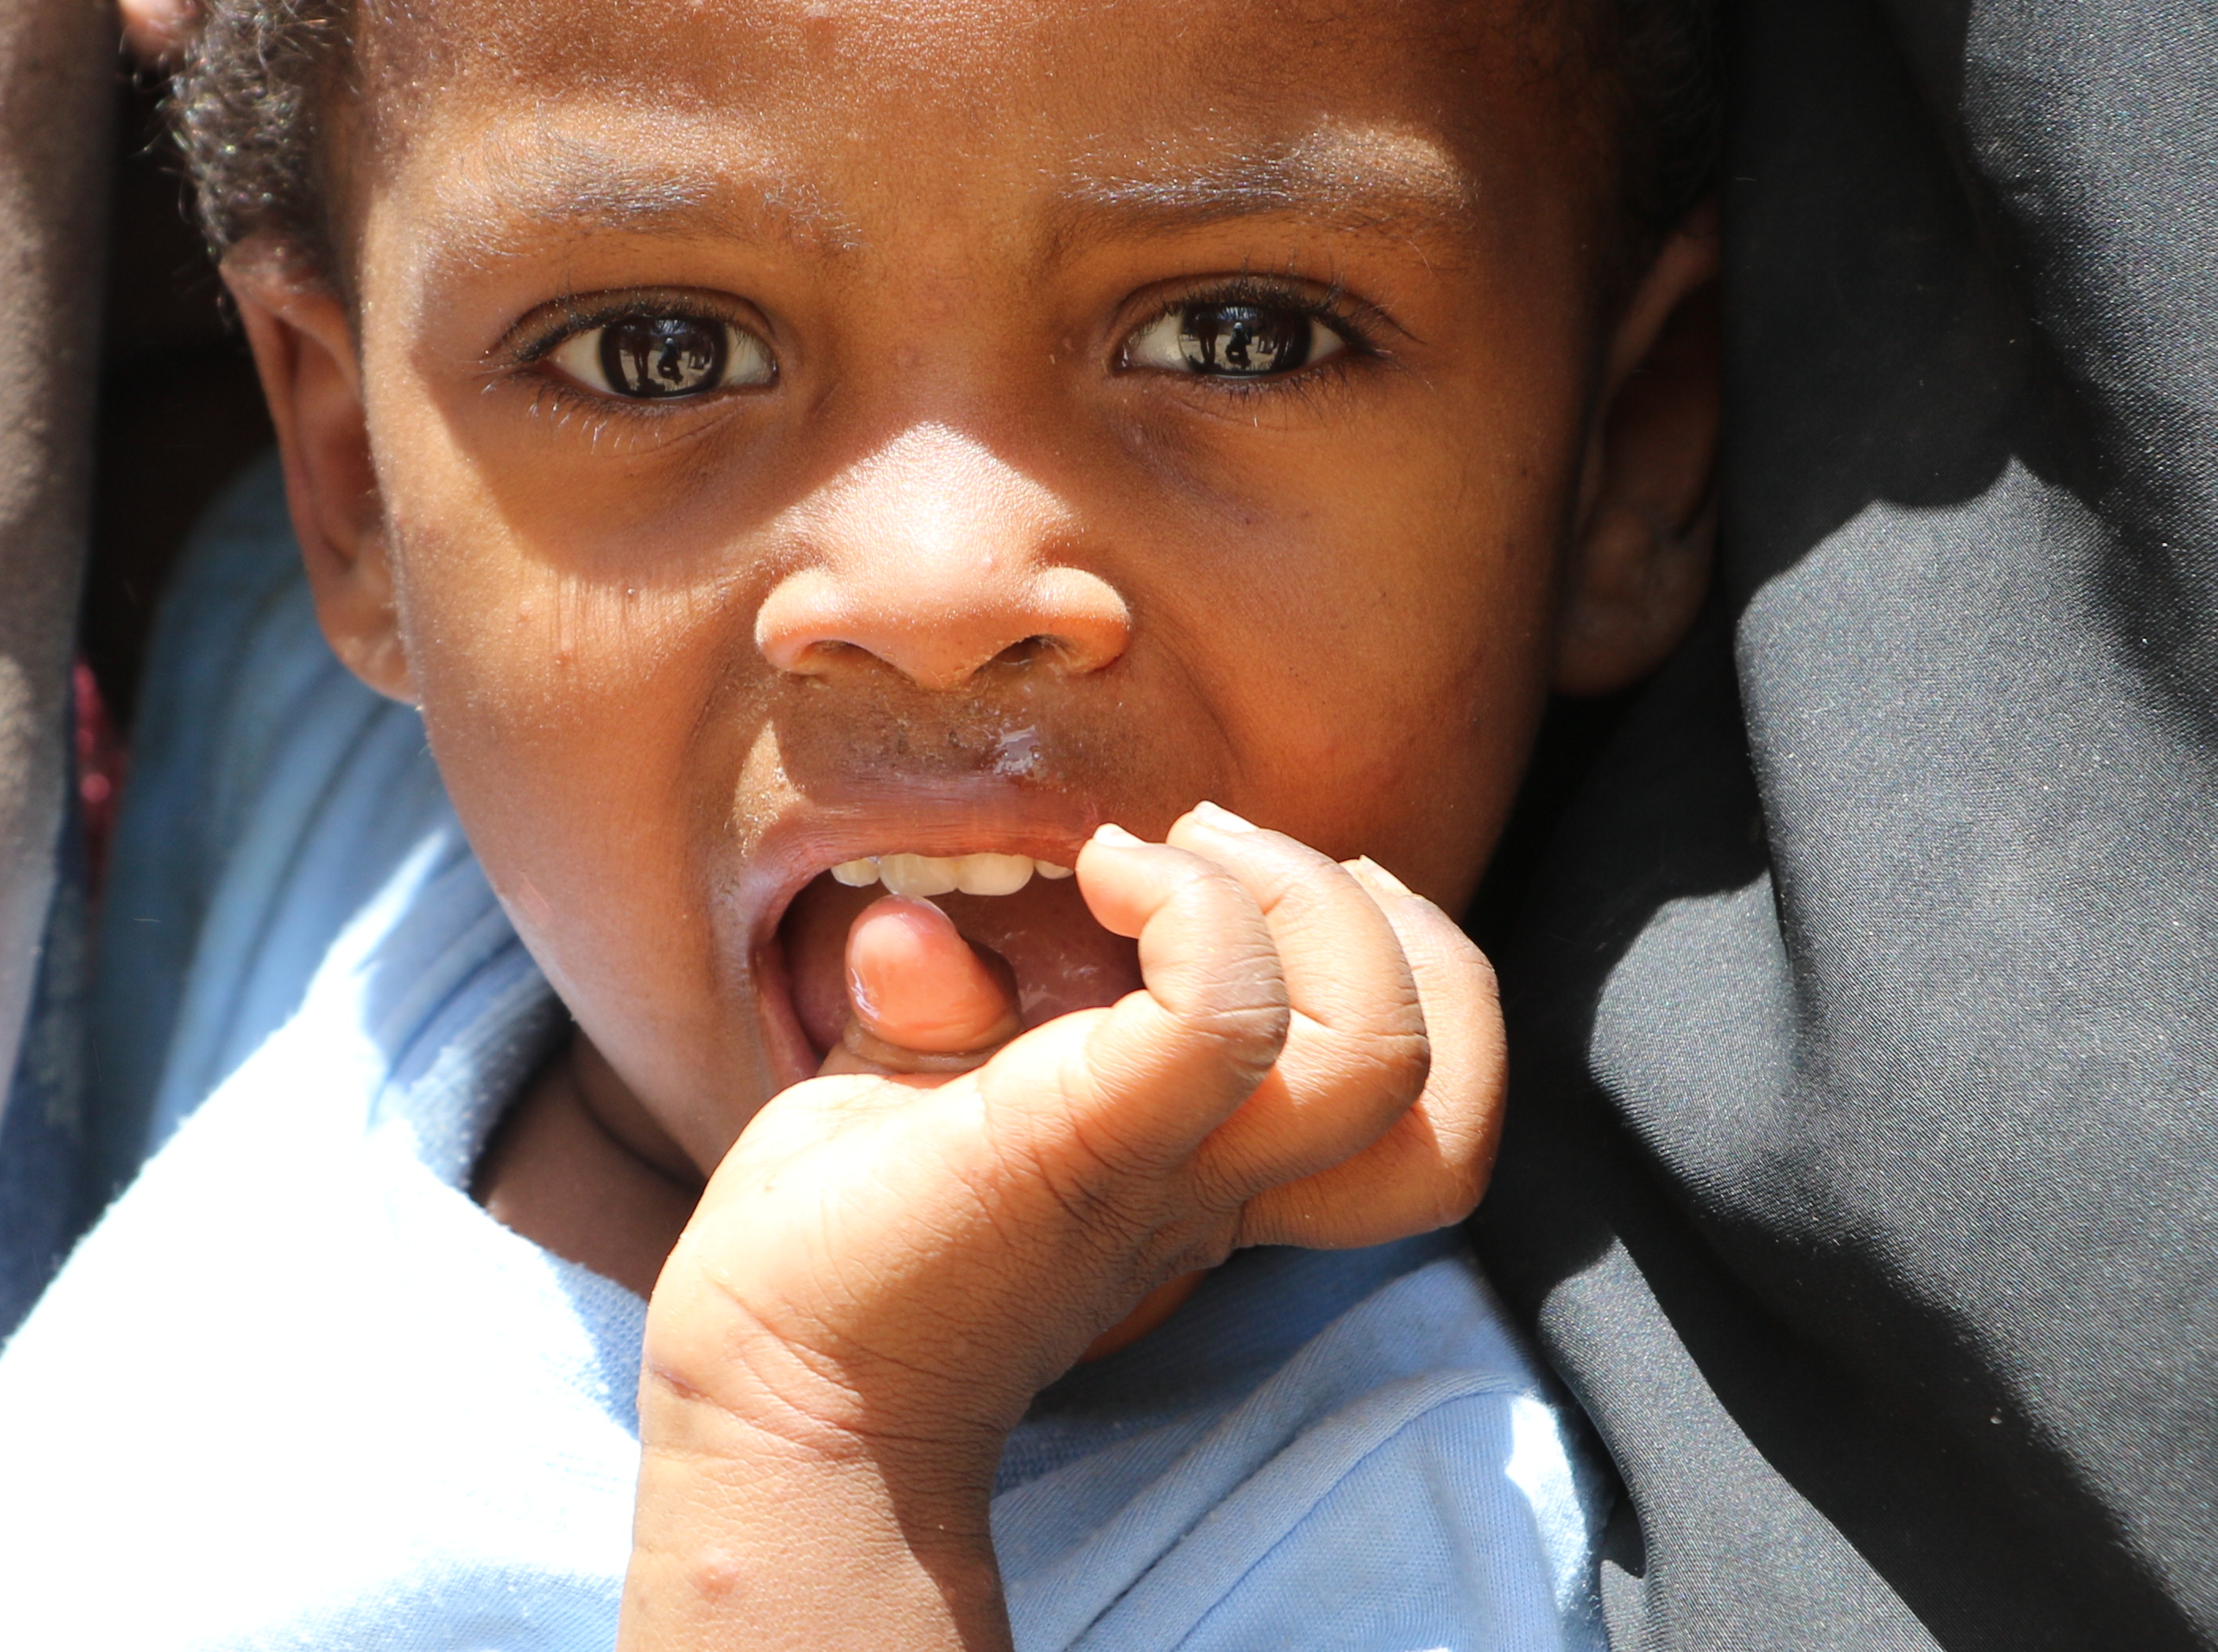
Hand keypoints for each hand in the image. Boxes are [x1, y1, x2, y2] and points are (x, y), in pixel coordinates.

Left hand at [616, 806, 1503, 1646]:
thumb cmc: (838, 1235)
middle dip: (1394, 926)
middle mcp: (1226, 1176)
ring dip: (1304, 901)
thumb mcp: (917, 1084)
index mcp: (1222, 1164)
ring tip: (1159, 856)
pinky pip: (1225, 1015)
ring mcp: (1175, 1166)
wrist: (770, 1371)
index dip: (1413, 970)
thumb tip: (906, 925)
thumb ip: (941, 996)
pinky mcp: (1093, 1145)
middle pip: (1447, 1087)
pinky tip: (1096, 876)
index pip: (1430, 1109)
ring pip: (1383, 1054)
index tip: (1252, 876)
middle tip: (1219, 846)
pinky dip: (1190, 908)